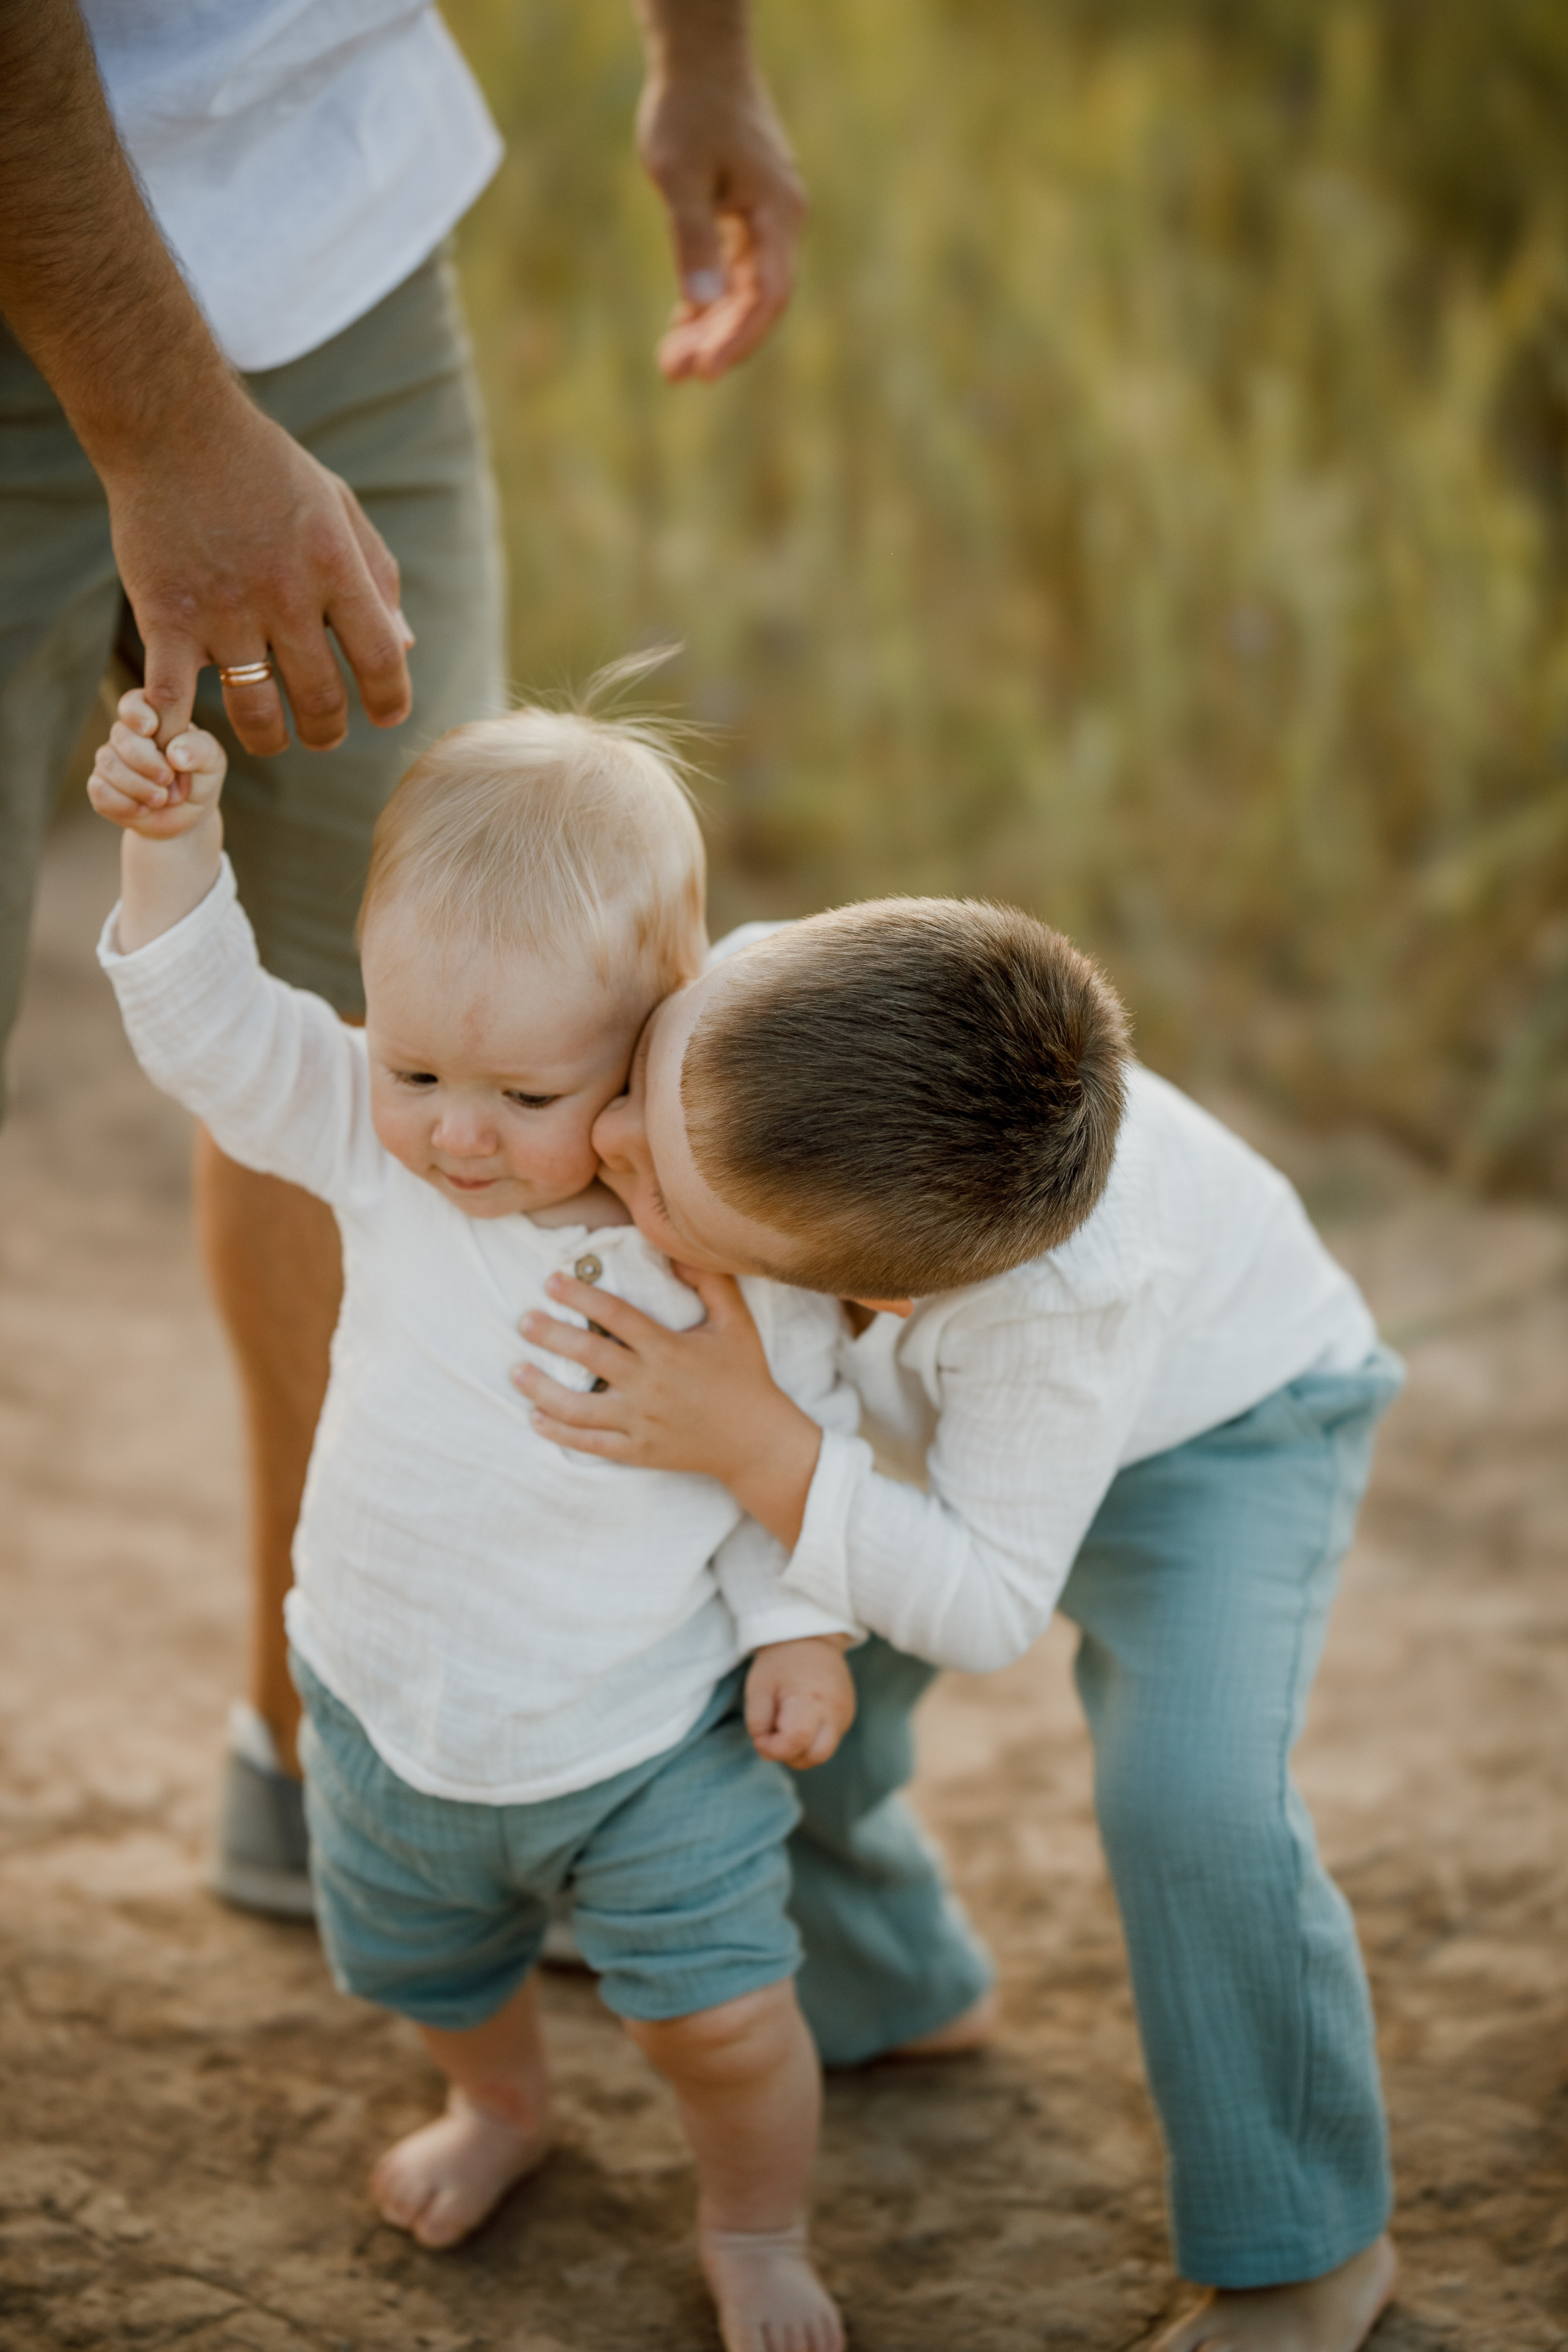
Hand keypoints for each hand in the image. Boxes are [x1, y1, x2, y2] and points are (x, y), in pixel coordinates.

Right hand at [88, 687, 224, 839]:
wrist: (188, 817)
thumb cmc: (199, 779)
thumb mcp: (212, 762)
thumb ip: (201, 750)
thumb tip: (175, 753)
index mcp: (153, 718)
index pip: (133, 703)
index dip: (137, 713)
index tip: (151, 729)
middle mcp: (127, 735)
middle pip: (121, 736)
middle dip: (146, 761)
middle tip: (168, 778)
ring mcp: (110, 760)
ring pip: (109, 764)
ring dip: (138, 785)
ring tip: (162, 798)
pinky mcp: (101, 788)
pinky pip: (100, 791)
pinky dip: (124, 804)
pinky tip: (143, 809)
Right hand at [100, 391, 414, 758]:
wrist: (172, 423)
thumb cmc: (265, 466)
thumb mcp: (338, 506)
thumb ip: (376, 575)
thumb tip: (406, 646)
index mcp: (335, 568)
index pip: (381, 660)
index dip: (391, 700)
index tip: (386, 715)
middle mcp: (285, 596)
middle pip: (322, 698)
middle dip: (328, 731)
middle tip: (323, 733)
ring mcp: (223, 611)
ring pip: (257, 711)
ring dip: (268, 740)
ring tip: (271, 739)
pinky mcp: (166, 616)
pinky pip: (173, 693)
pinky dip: (175, 725)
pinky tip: (181, 735)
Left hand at [514, 1267, 822, 1545]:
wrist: (757, 1442)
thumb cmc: (746, 1375)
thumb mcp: (736, 1323)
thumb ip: (710, 1282)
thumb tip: (675, 1249)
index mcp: (669, 1349)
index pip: (615, 1315)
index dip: (580, 1294)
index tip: (551, 1281)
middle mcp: (650, 1385)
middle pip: (589, 1356)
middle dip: (550, 1335)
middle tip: (523, 1320)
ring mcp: (641, 1421)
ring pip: (578, 1406)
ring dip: (541, 1388)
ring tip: (516, 1371)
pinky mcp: (638, 1451)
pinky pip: (589, 1443)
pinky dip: (559, 1432)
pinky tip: (536, 1417)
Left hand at [636, 60, 805, 380]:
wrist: (701, 58)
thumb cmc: (689, 109)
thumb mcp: (679, 175)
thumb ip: (693, 240)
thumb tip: (704, 305)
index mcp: (777, 214)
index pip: (767, 295)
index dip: (739, 338)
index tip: (704, 371)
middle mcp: (781, 222)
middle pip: (758, 302)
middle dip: (718, 341)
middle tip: (673, 373)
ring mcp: (767, 220)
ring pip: (744, 291)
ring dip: (710, 327)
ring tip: (670, 364)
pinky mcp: (747, 216)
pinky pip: (734, 271)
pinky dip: (709, 300)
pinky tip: (680, 327)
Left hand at [745, 1637, 855, 1769]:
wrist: (811, 1637)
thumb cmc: (781, 1662)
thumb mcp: (758, 1687)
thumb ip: (757, 1722)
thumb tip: (765, 1749)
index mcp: (811, 1699)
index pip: (796, 1742)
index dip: (773, 1748)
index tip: (761, 1737)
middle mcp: (835, 1711)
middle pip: (815, 1756)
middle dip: (790, 1755)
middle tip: (773, 1736)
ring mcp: (845, 1714)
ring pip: (823, 1753)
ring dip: (801, 1750)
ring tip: (785, 1726)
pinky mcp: (847, 1715)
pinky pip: (829, 1740)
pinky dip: (811, 1740)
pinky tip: (799, 1720)